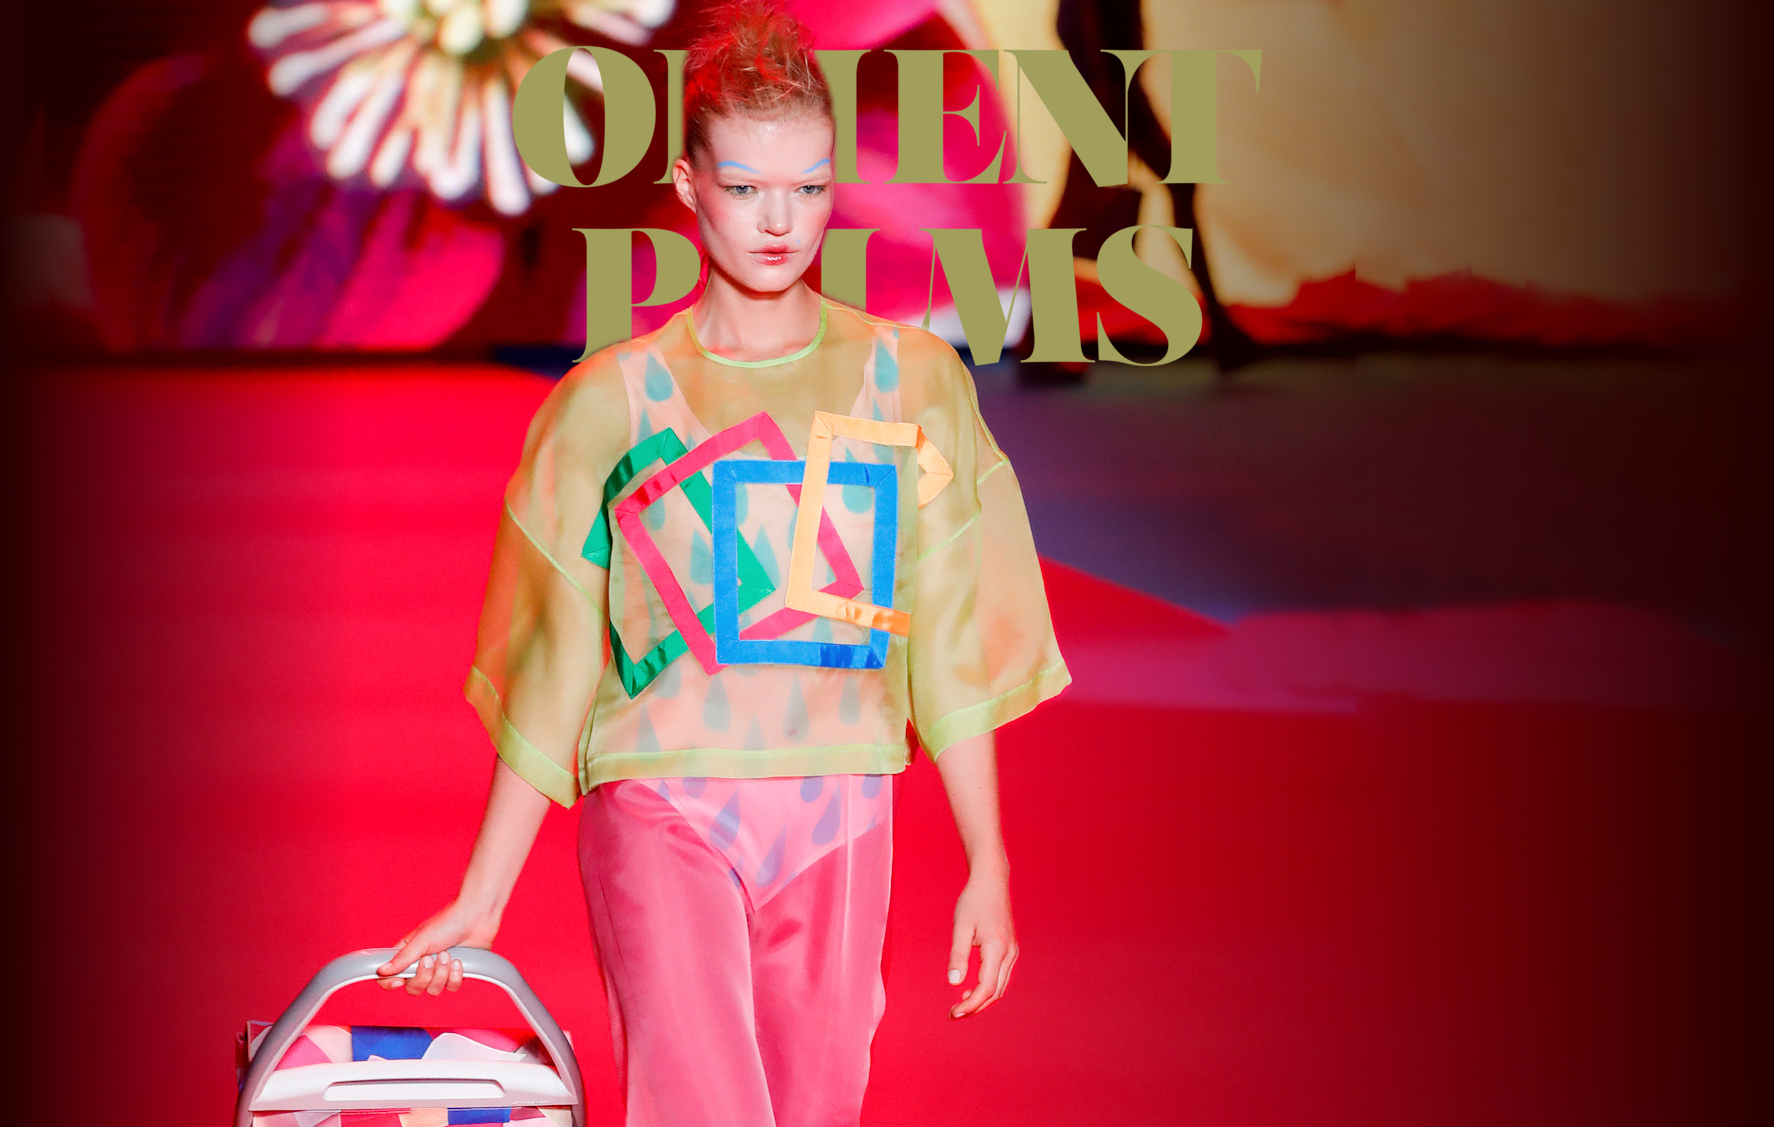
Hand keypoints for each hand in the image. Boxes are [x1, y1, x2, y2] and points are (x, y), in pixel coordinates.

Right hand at [375, 899, 499, 996]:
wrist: (477, 918)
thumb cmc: (448, 922)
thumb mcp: (421, 939)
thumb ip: (402, 958)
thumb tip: (381, 971)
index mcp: (407, 955)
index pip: (390, 976)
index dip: (390, 983)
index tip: (399, 982)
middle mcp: (421, 965)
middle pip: (413, 988)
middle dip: (423, 977)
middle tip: (430, 959)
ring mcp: (439, 971)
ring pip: (433, 990)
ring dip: (441, 974)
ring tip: (448, 955)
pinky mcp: (456, 975)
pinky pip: (451, 988)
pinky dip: (456, 975)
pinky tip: (459, 961)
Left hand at [947, 869, 1016, 1018]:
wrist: (991, 882)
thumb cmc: (973, 901)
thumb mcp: (960, 927)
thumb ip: (958, 956)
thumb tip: (953, 982)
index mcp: (997, 949)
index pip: (986, 989)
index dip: (970, 1005)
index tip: (954, 1013)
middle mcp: (1009, 953)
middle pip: (995, 992)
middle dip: (975, 1006)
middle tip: (954, 1013)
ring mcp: (1012, 952)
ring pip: (999, 986)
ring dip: (982, 999)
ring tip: (960, 1003)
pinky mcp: (1009, 949)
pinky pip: (1000, 976)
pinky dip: (987, 987)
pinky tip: (971, 987)